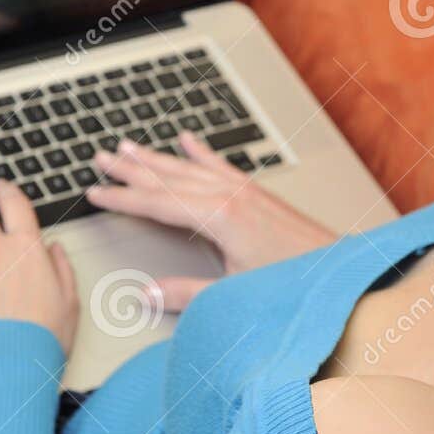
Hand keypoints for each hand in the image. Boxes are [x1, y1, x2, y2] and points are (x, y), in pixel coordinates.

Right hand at [84, 134, 338, 310]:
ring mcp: (244, 190)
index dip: (121, 198)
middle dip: (131, 168)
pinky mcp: (257, 194)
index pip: (156, 203)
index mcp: (218, 216)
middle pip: (167, 178)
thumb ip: (187, 294)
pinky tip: (187, 139)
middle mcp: (229, 195)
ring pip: (189, 167)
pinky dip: (200, 152)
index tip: (94, 193)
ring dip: (157, 157)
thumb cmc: (292, 284)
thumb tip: (147, 294)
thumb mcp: (232, 294)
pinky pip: (220, 165)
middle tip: (100, 158)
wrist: (339, 273)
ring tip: (129, 146)